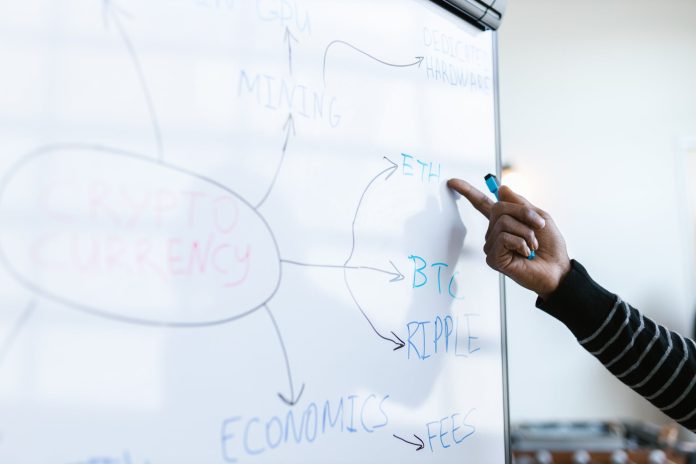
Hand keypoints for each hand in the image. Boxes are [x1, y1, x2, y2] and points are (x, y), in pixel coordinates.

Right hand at [447, 178, 570, 299]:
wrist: (557, 269)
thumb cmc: (550, 247)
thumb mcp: (540, 217)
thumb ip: (520, 203)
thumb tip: (501, 188)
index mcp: (504, 222)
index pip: (482, 204)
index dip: (467, 191)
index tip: (452, 182)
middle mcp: (494, 233)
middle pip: (498, 208)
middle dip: (523, 213)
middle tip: (538, 226)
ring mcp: (492, 246)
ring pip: (503, 223)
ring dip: (525, 232)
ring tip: (532, 245)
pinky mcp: (493, 258)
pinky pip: (503, 238)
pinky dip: (520, 242)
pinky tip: (525, 253)